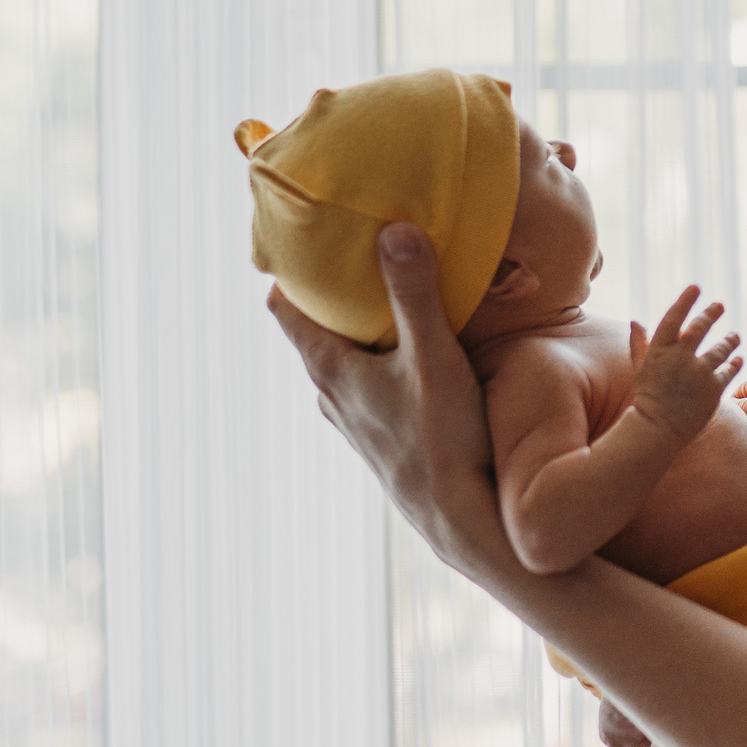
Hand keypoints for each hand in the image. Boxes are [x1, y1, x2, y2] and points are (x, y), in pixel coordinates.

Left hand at [267, 223, 504, 571]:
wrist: (461, 517)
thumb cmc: (443, 440)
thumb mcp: (434, 357)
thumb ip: (415, 293)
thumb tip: (395, 230)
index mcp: (331, 369)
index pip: (284, 307)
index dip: (292, 271)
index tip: (312, 237)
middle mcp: (332, 394)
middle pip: (317, 329)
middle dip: (336, 293)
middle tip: (365, 252)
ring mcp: (356, 419)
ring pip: (346, 359)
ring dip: (364, 329)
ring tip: (396, 296)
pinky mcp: (383, 436)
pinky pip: (371, 383)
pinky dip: (383, 358)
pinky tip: (421, 353)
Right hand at [627, 286, 742, 439]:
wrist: (657, 430)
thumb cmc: (647, 398)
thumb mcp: (640, 369)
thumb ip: (639, 344)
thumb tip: (635, 321)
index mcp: (659, 351)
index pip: (674, 318)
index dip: (685, 301)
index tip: (695, 287)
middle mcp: (680, 358)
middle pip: (699, 328)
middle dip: (710, 314)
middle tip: (719, 305)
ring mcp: (699, 373)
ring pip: (720, 348)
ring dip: (729, 340)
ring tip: (735, 336)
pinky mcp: (714, 390)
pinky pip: (729, 371)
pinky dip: (734, 363)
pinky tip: (738, 359)